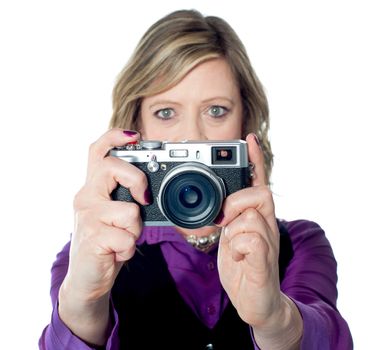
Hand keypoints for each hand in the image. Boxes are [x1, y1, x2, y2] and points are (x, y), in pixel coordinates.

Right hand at [58, 128, 148, 344]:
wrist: (87, 279)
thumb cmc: (107, 243)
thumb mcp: (116, 215)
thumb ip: (127, 198)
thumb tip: (151, 187)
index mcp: (94, 188)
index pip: (97, 152)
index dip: (114, 137)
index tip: (134, 135)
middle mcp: (86, 197)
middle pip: (111, 167)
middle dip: (137, 179)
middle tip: (144, 198)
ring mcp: (87, 217)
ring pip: (129, 210)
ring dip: (135, 229)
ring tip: (123, 238)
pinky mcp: (92, 238)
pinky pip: (127, 238)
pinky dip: (129, 248)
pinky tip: (117, 253)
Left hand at [216, 133, 280, 326]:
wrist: (256, 303)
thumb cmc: (242, 266)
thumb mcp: (230, 236)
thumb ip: (228, 218)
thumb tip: (216, 203)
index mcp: (257, 217)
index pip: (259, 182)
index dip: (255, 160)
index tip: (248, 138)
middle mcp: (267, 225)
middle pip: (261, 193)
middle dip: (237, 202)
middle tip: (224, 220)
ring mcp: (268, 243)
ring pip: (252, 217)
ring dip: (234, 230)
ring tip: (231, 245)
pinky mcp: (264, 262)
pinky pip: (252, 241)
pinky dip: (237, 248)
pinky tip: (236, 258)